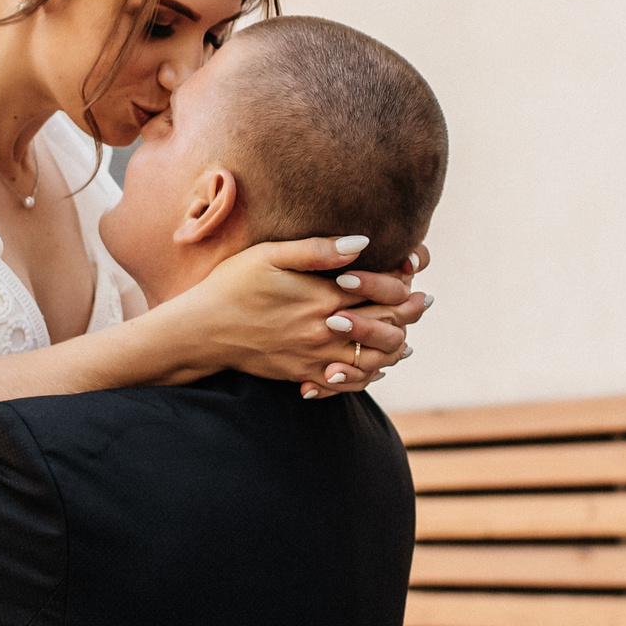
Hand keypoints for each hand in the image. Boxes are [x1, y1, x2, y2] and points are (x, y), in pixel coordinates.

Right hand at [157, 235, 416, 391]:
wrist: (201, 331)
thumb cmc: (232, 285)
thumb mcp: (271, 256)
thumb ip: (318, 250)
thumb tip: (363, 243)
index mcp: (322, 298)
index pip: (381, 294)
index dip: (403, 284)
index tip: (414, 274)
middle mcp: (324, 331)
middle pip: (385, 328)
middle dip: (409, 314)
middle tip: (424, 302)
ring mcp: (314, 357)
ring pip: (373, 360)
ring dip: (394, 348)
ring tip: (406, 337)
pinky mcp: (302, 373)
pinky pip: (347, 382)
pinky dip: (367, 375)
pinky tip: (374, 366)